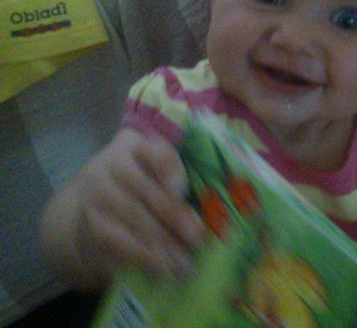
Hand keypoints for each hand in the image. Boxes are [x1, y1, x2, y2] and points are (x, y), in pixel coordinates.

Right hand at [42, 129, 205, 288]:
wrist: (93, 206)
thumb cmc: (142, 187)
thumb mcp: (158, 175)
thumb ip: (180, 183)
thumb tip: (207, 212)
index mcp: (136, 146)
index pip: (154, 152)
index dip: (168, 170)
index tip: (182, 190)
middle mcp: (112, 164)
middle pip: (144, 188)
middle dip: (173, 214)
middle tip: (196, 236)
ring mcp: (98, 194)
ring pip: (132, 215)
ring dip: (162, 240)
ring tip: (185, 259)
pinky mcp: (93, 224)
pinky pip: (118, 240)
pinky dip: (143, 256)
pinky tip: (162, 267)